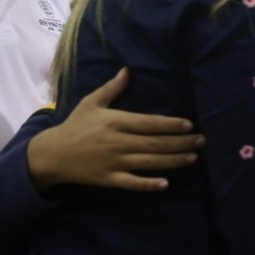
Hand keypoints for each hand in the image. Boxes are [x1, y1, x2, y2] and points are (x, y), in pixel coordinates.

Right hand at [26, 68, 204, 192]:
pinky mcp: (109, 179)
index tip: (190, 125)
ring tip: (193, 157)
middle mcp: (118, 142)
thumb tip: (128, 70)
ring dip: (173, 161)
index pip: (149, 123)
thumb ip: (112, 88)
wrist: (52, 154)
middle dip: (181, 143)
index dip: (170, 124)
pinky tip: (166, 184)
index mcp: (116, 122)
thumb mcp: (92, 103)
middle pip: (155, 144)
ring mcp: (114, 162)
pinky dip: (148, 184)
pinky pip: (132, 183)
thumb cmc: (76, 125)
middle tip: (202, 141)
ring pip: (150, 163)